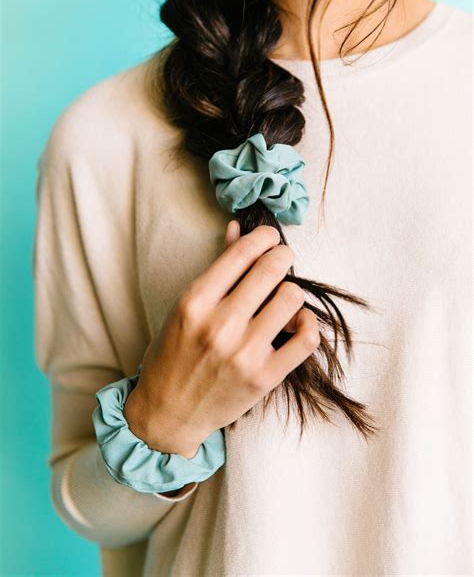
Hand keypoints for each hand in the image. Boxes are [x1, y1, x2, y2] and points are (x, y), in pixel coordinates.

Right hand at [124, 221, 319, 458]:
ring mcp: (244, 353)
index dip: (263, 237)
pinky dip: (306, 323)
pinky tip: (296, 321)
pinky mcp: (264, 378)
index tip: (269, 237)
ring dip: (291, 291)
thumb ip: (216, 268)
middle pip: (271, 269)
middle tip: (282, 258)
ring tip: (282, 297)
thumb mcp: (185, 307)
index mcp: (195, 303)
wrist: (168, 412)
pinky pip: (306, 338)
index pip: (242, 253)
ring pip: (292, 297)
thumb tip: (237, 228)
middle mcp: (220, 325)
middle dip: (282, 255)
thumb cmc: (173, 354)